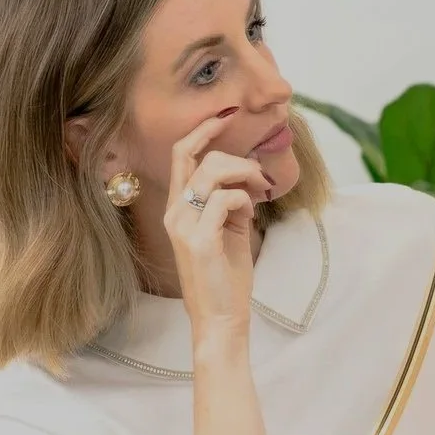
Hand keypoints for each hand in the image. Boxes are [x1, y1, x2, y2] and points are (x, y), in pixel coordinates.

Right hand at [164, 110, 274, 351]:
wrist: (221, 318)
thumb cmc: (225, 276)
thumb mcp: (229, 229)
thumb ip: (231, 200)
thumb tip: (249, 176)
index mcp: (178, 208)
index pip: (181, 155)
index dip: (202, 131)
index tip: (226, 116)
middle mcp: (174, 213)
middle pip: (200, 158)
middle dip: (236, 157)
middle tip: (259, 175)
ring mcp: (183, 226)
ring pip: (213, 172)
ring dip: (244, 175)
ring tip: (258, 192)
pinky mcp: (199, 239)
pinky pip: (226, 198)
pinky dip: (245, 199)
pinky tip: (251, 214)